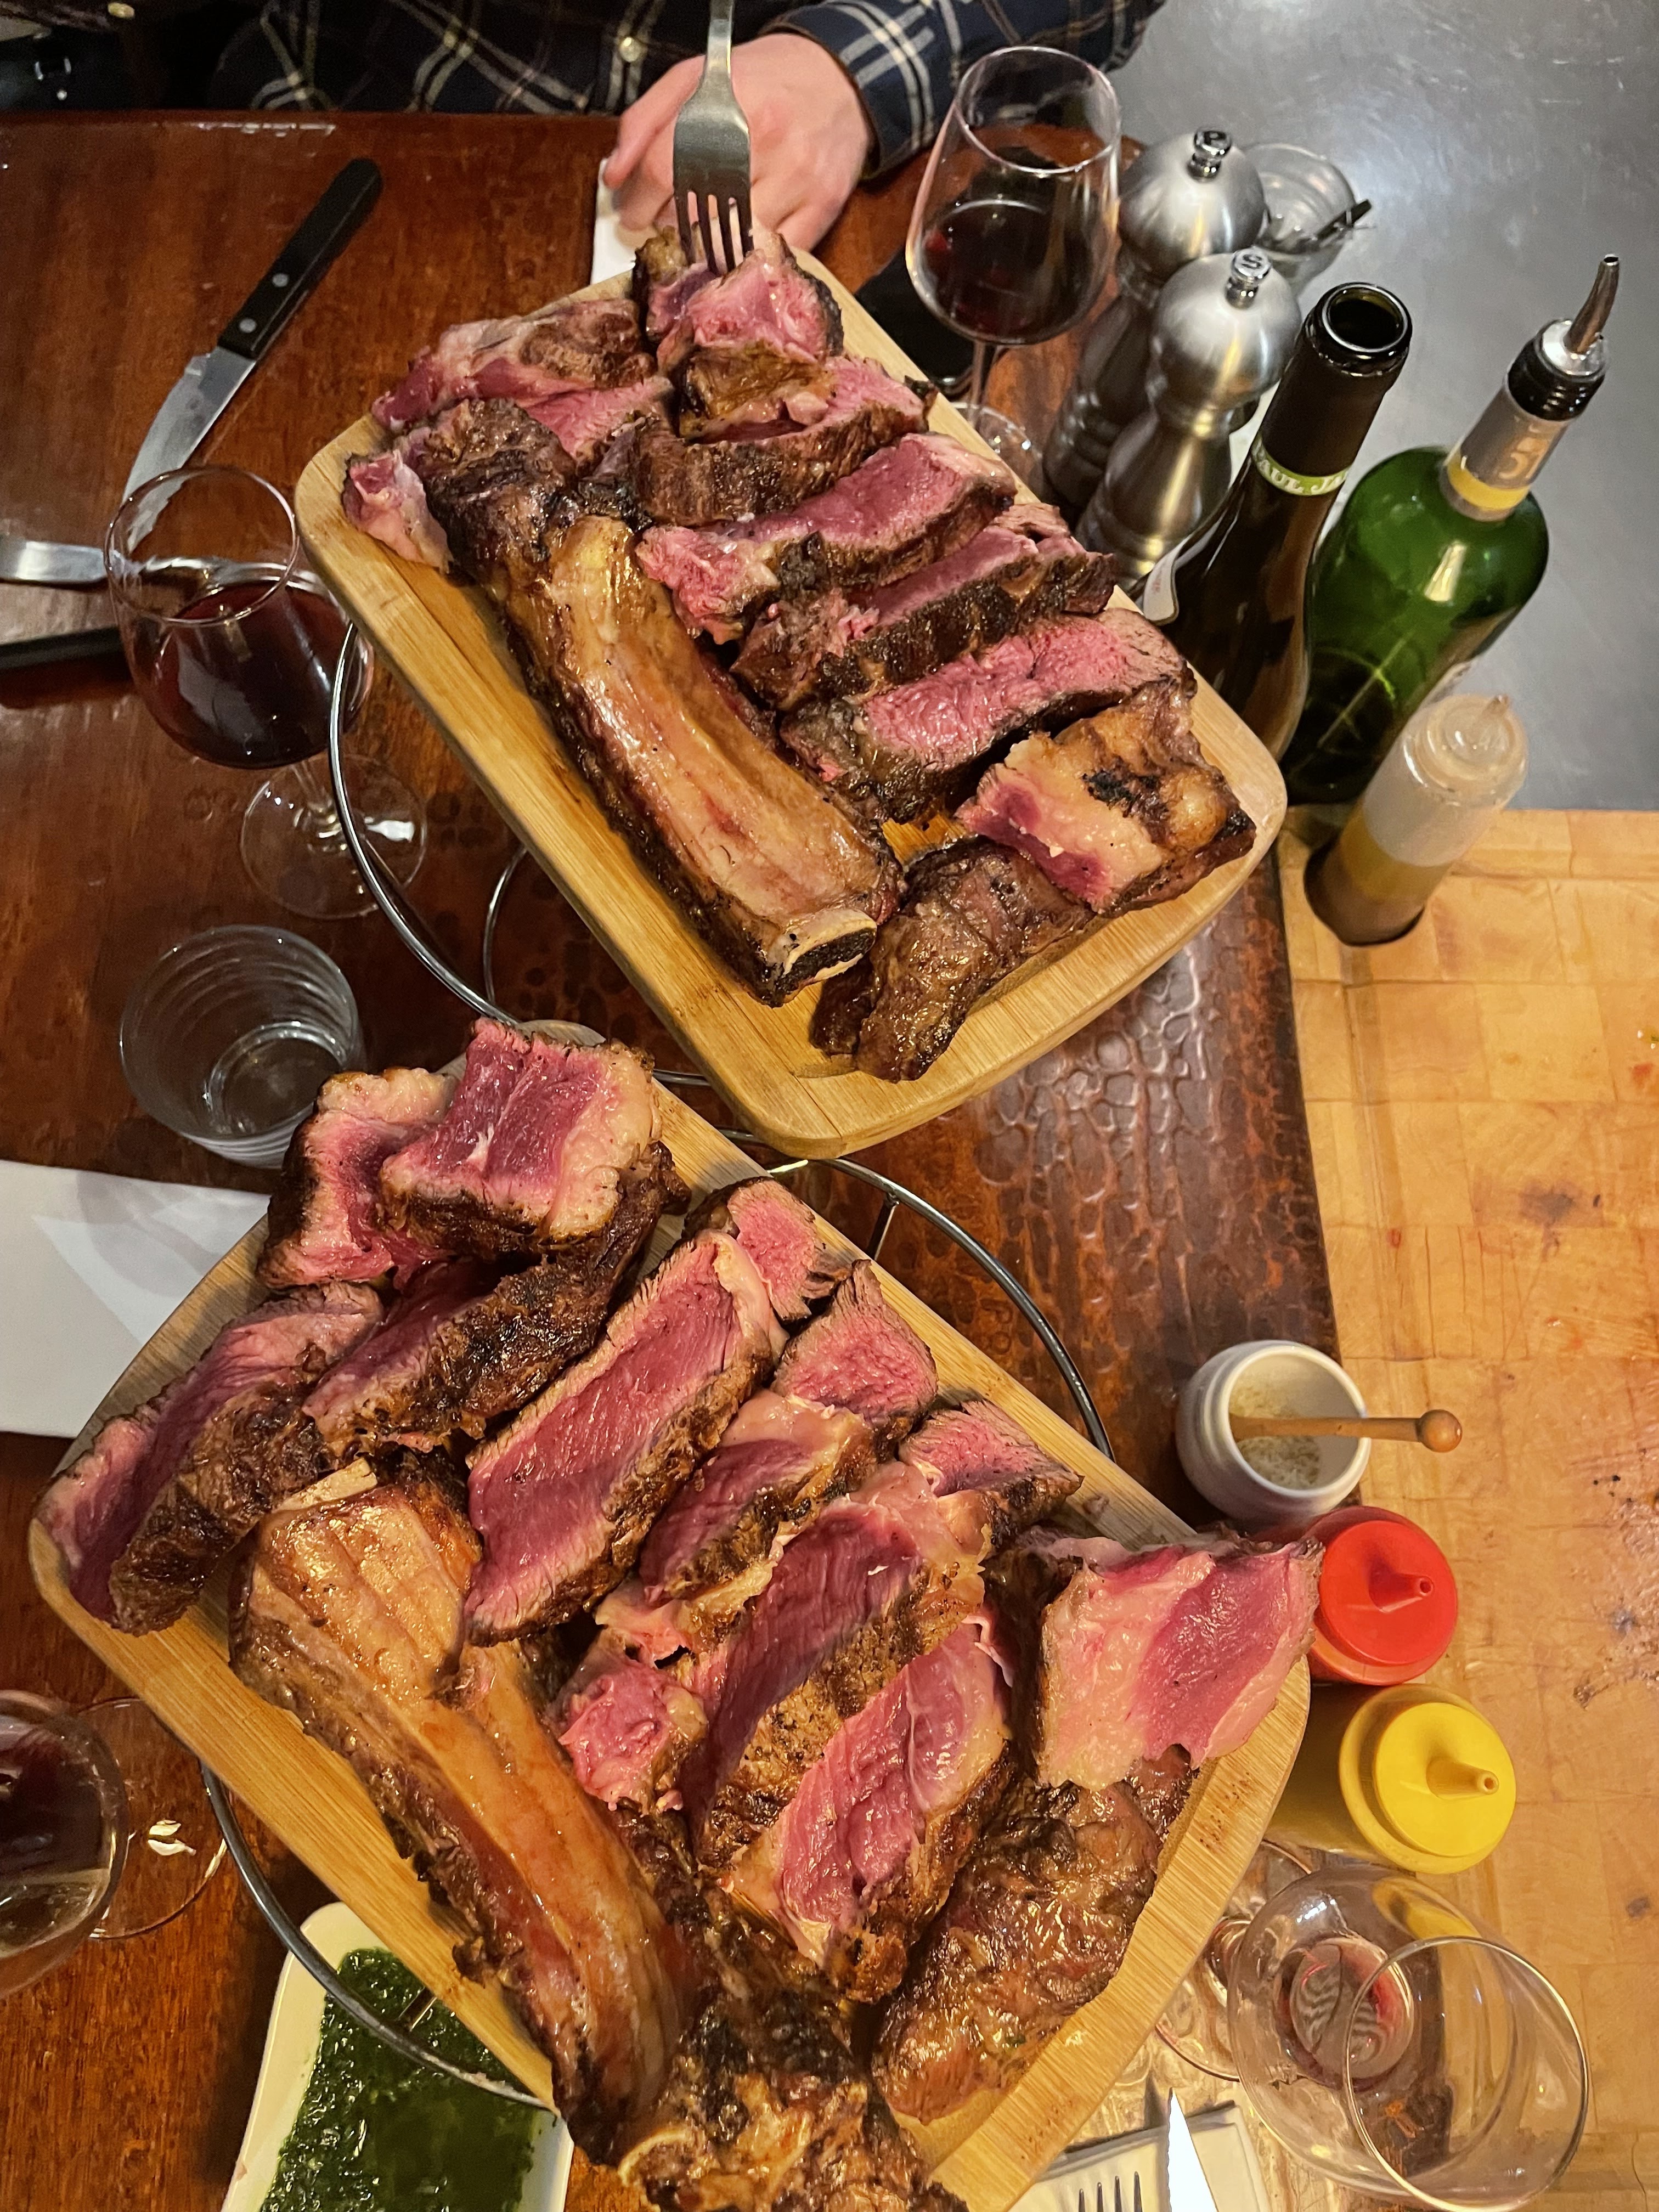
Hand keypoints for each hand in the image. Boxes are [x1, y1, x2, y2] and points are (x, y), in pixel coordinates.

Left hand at [605, 33, 873, 252]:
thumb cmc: (761, 81)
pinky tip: (737, 243)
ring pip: (734, 244)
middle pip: (695, 215)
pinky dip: (748, 259)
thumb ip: (645, 121)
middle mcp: (767, 140)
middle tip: (666, 226)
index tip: (632, 214)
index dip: (638, 203)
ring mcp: (799, 179)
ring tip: (699, 237)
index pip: (664, 170)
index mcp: (729, 103)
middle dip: (669, 231)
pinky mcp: (823, 208)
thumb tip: (614, 177)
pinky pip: (773, 255)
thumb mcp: (694, 79)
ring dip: (706, 252)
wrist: (838, 81)